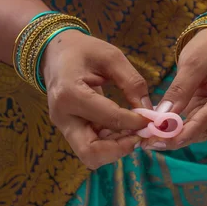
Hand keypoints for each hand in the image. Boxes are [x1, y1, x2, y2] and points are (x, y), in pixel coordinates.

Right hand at [42, 30, 151, 168]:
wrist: (54, 52)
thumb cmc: (82, 50)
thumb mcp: (111, 57)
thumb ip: (132, 83)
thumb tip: (149, 111)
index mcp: (70, 93)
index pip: (110, 118)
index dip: (135, 122)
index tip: (152, 118)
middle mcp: (63, 116)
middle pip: (91, 152)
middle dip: (121, 149)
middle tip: (140, 135)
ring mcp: (63, 126)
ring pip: (91, 155)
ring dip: (116, 149)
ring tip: (134, 132)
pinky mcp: (69, 130)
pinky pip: (91, 146)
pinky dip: (110, 144)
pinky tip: (124, 130)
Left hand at [141, 28, 206, 149]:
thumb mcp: (193, 64)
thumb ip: (179, 91)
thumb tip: (162, 118)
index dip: (186, 130)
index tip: (162, 140)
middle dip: (178, 136)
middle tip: (149, 142)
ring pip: (202, 132)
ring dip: (177, 136)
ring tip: (150, 139)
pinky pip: (200, 127)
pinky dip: (181, 130)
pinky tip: (160, 132)